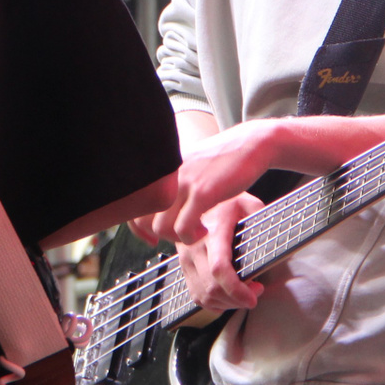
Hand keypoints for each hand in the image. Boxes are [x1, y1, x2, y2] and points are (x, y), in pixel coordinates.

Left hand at [145, 119, 279, 245]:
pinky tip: (205, 230)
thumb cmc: (222, 159)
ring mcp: (184, 183)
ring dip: (177, 238)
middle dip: (160, 236)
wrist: (250, 144)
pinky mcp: (202, 192)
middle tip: (179, 236)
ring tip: (195, 232)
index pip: (134, 203)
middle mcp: (168, 176)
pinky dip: (191, 237)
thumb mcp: (189, 167)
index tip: (152, 240)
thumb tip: (161, 206)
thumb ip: (173, 183)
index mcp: (162, 170)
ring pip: (161, 227)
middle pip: (144, 219)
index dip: (139, 228)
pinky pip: (183, 227)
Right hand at [175, 193, 265, 312]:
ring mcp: (185, 258)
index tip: (253, 297)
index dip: (236, 289)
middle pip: (212, 288)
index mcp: (213, 231)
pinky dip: (215, 303)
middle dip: (238, 299)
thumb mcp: (247, 203)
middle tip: (256, 292)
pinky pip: (197, 296)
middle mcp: (194, 246)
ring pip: (204, 296)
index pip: (219, 268)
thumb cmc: (226, 205)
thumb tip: (276, 235)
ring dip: (228, 303)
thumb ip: (261, 217)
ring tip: (244, 294)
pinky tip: (228, 296)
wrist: (198, 201)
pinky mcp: (183, 267)